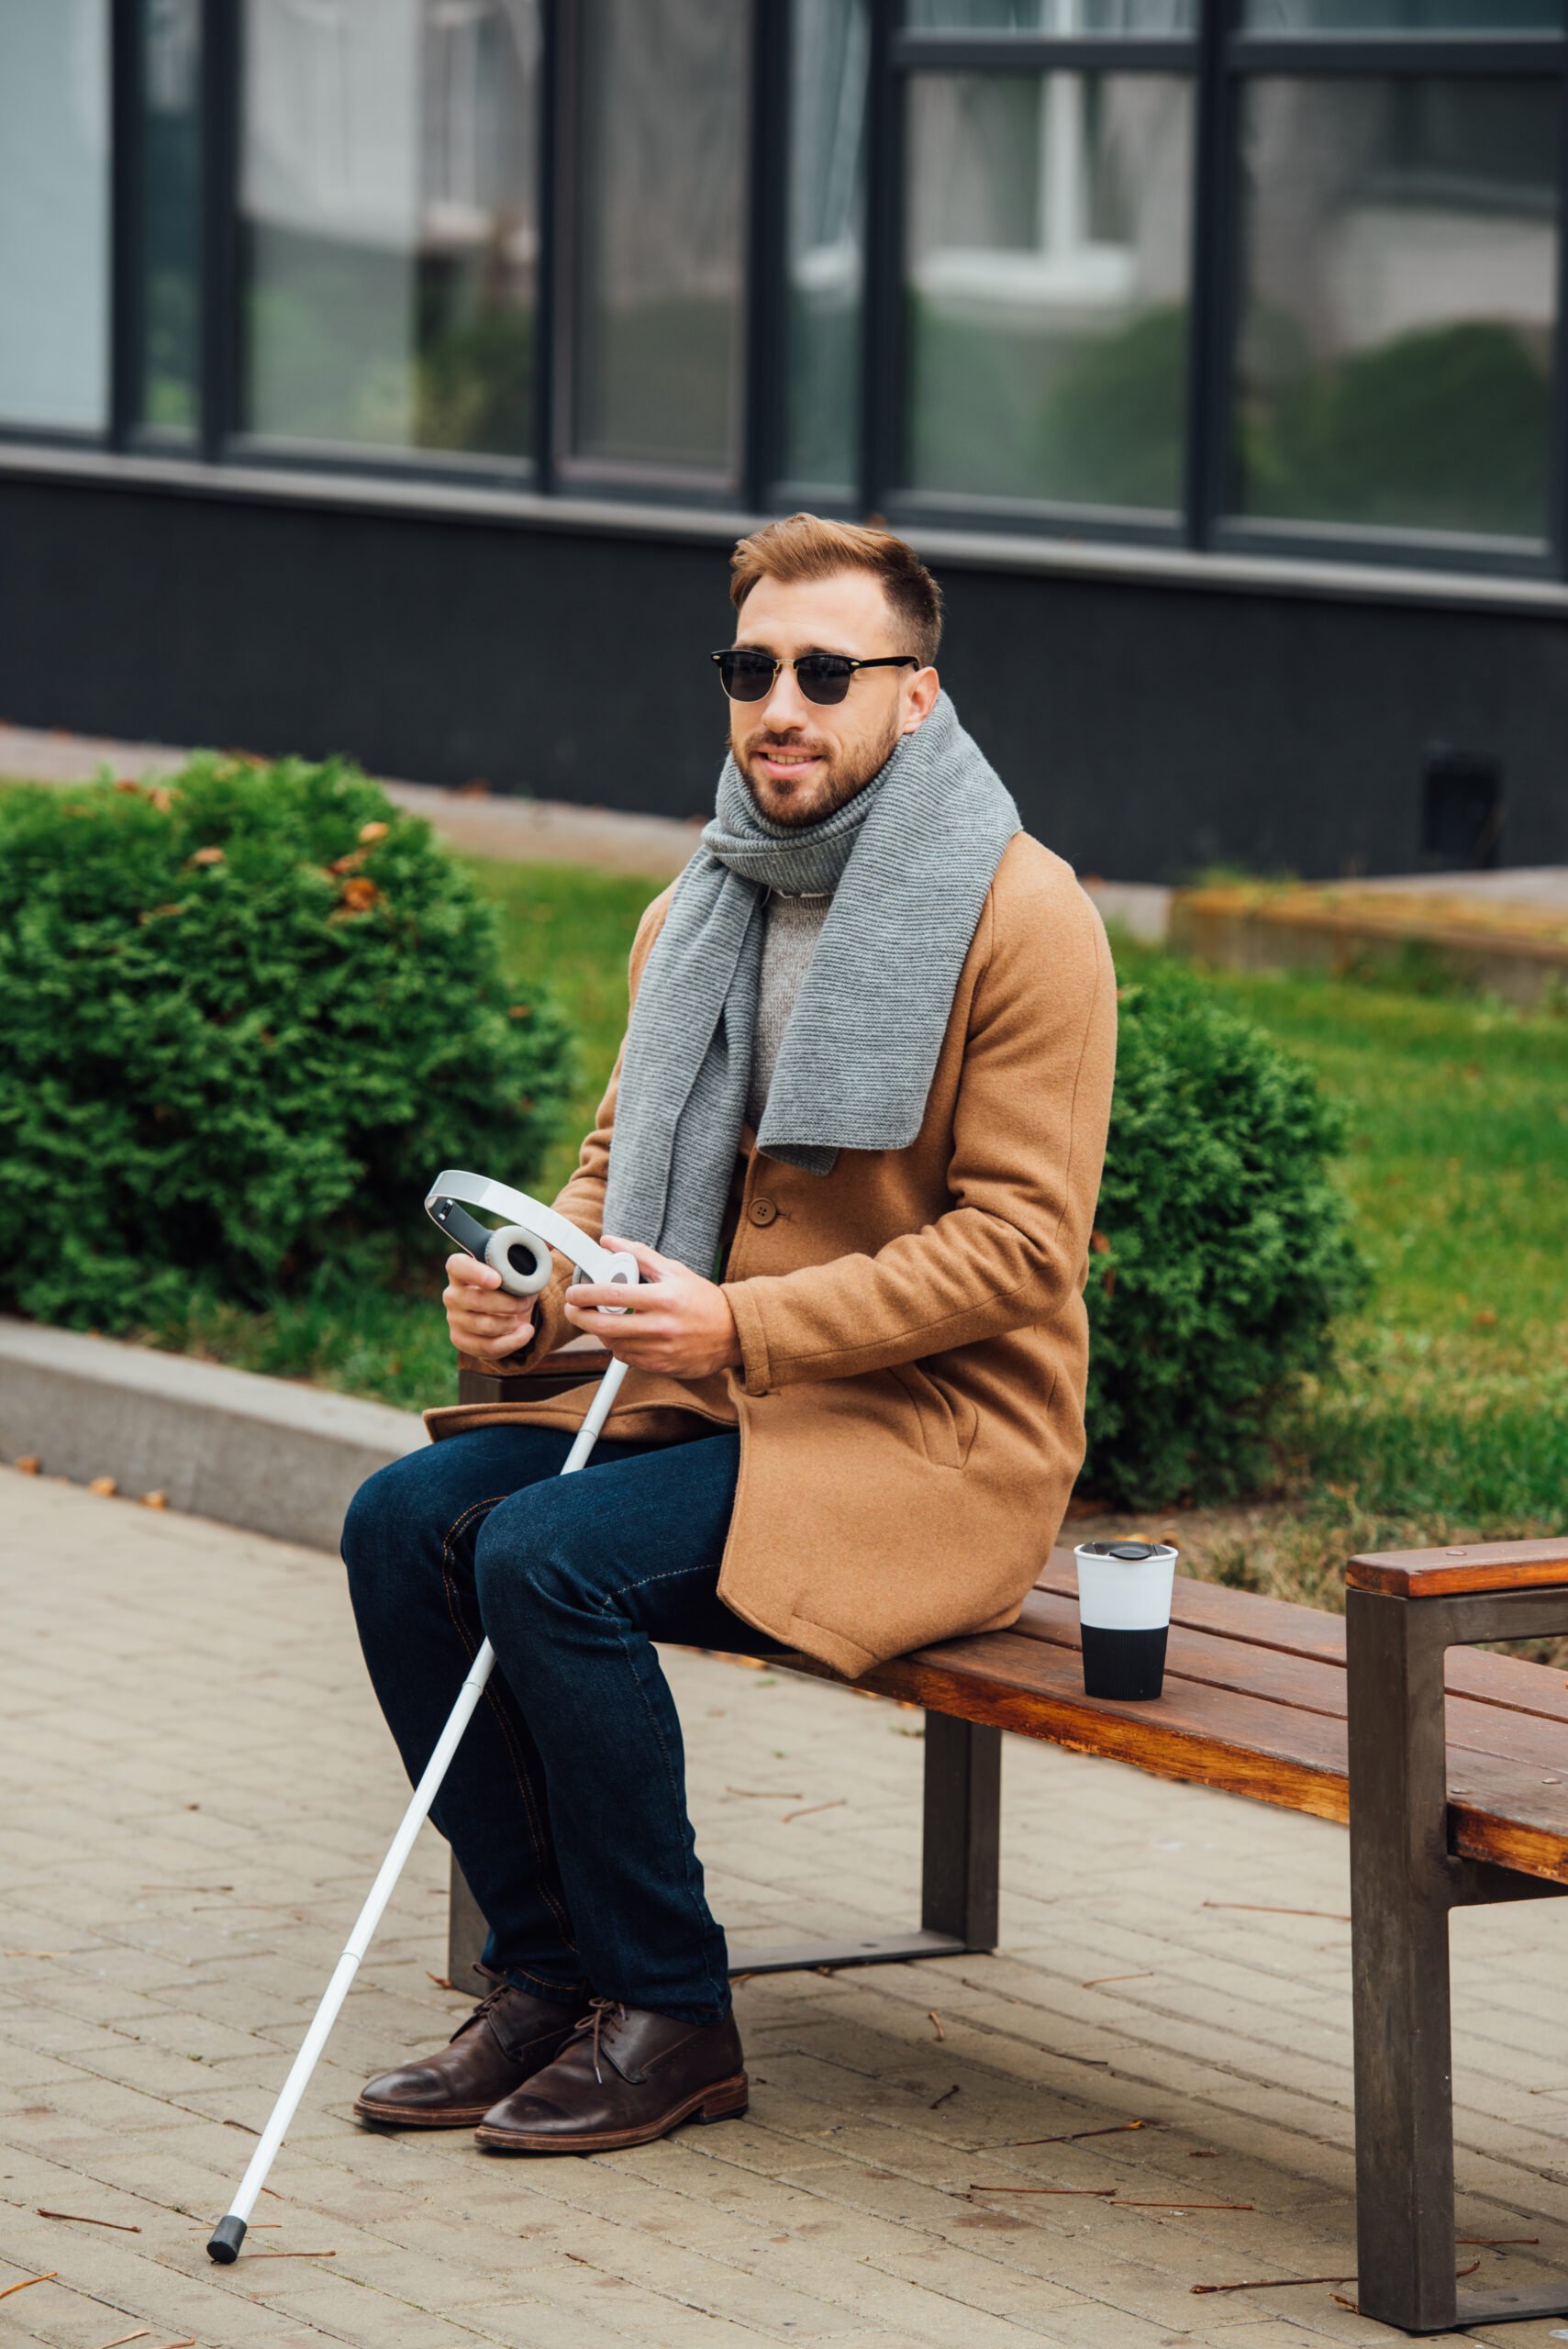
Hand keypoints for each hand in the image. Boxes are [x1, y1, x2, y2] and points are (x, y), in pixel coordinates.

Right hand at [442, 1251, 535, 1363]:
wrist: (506, 1312)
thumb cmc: (509, 1284)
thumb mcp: (519, 1266)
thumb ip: (531, 1251)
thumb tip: (549, 1242)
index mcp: (461, 1269)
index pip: (457, 1266)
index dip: (475, 1272)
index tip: (497, 1279)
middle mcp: (452, 1294)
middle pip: (475, 1300)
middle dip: (507, 1303)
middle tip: (526, 1301)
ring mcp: (454, 1318)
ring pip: (484, 1325)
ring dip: (511, 1321)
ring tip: (524, 1315)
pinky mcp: (461, 1340)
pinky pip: (486, 1346)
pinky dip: (511, 1342)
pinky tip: (525, 1332)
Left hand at [562, 1234, 741, 1379]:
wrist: (733, 1333)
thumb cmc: (703, 1300)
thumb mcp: (674, 1271)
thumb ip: (640, 1256)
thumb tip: (610, 1243)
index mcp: (664, 1298)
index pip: (614, 1296)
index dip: (586, 1294)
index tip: (574, 1292)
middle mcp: (662, 1326)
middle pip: (605, 1326)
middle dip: (580, 1317)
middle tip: (573, 1308)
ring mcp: (661, 1349)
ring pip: (613, 1344)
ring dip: (601, 1332)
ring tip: (604, 1319)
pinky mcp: (662, 1366)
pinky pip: (627, 1358)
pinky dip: (619, 1346)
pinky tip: (626, 1334)